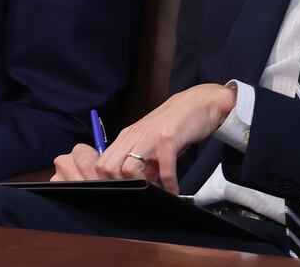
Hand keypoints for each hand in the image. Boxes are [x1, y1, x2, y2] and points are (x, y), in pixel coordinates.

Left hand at [52, 84, 236, 193]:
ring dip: (141, 186)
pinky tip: (174, 190)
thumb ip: (144, 163)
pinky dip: (169, 184)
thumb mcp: (153, 143)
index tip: (123, 193)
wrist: (197, 104)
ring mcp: (149, 137)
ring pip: (129, 169)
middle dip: (120, 186)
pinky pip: (164, 169)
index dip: (109, 182)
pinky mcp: (168, 140)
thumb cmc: (174, 125)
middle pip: (108, 168)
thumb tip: (140, 185)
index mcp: (126, 137)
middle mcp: (133, 137)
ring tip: (155, 193)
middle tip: (137, 195)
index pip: (102, 164)